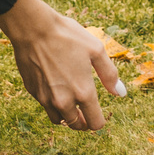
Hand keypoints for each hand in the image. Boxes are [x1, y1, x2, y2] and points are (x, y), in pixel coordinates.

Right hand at [0, 0, 126, 130]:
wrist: (33, 28)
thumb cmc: (67, 36)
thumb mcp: (96, 50)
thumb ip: (110, 74)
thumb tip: (121, 93)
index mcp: (83, 92)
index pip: (95, 123)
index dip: (99, 121)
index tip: (99, 113)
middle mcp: (64, 101)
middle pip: (76, 125)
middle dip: (83, 122)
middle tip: (86, 112)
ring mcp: (45, 98)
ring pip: (58, 119)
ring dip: (67, 116)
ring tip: (71, 103)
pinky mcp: (32, 91)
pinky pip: (45, 105)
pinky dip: (52, 103)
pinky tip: (55, 87)